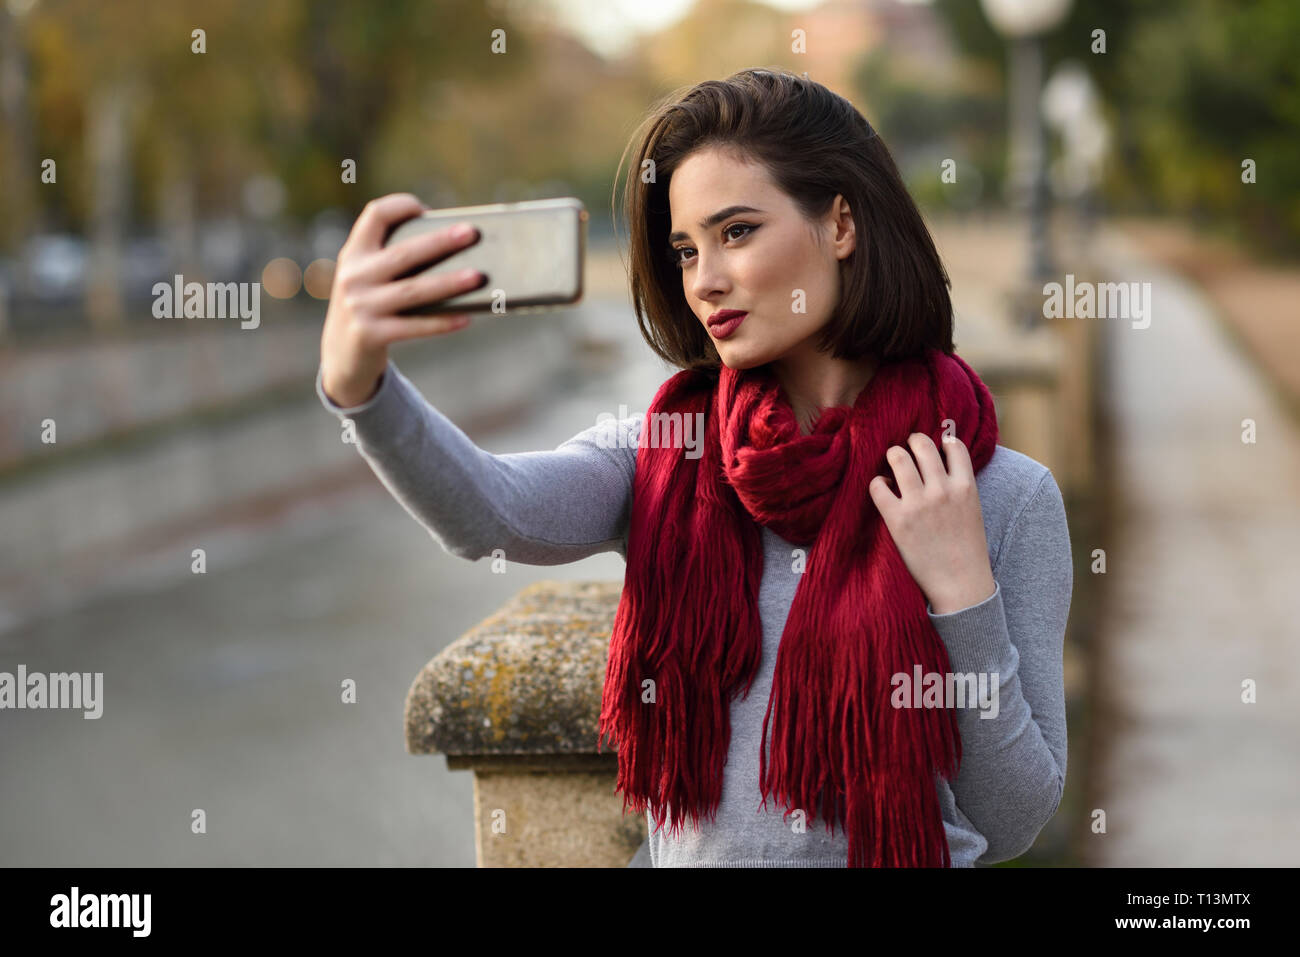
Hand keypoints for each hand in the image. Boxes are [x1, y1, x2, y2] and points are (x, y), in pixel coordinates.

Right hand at [319, 192, 488, 406]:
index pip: (375, 214)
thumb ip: (395, 260)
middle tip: (472, 233)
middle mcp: (353, 275)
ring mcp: (359, 306)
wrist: (341, 356)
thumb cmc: (370, 307)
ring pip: (413, 290)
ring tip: (478, 276)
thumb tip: (456, 248)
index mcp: (354, 253)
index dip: (402, 206)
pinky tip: (466, 318)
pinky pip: (414, 326)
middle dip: (440, 241)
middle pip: (403, 253)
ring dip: (449, 282)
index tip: (428, 210)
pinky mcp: (370, 335)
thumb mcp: (369, 278)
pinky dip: (442, 322)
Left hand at [867, 432, 995, 614]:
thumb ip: (959, 485)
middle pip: (921, 444)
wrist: (960, 584)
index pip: (953, 445)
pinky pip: (877, 486)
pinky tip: (883, 490)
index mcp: (966, 487)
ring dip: (893, 457)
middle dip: (912, 442)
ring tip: (892, 465)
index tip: (935, 446)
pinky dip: (877, 483)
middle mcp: (942, 490)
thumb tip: (942, 460)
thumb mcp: (972, 510)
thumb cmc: (966, 549)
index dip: (942, 441)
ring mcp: (919, 504)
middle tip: (907, 450)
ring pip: (898, 457)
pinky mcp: (897, 519)